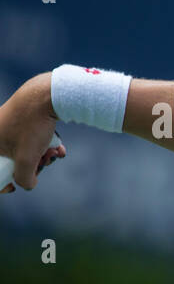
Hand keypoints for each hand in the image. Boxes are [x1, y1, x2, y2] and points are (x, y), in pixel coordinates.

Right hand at [0, 73, 63, 193]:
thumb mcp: (26, 159)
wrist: (47, 95)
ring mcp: (9, 122)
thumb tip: (26, 184)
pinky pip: (32, 137)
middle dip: (31, 165)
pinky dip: (44, 144)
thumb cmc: (32, 126)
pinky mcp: (24, 117)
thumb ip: (24, 178)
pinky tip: (58, 147)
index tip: (12, 188)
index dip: (0, 182)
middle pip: (11, 159)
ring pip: (25, 148)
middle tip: (45, 163)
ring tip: (54, 152)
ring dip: (41, 155)